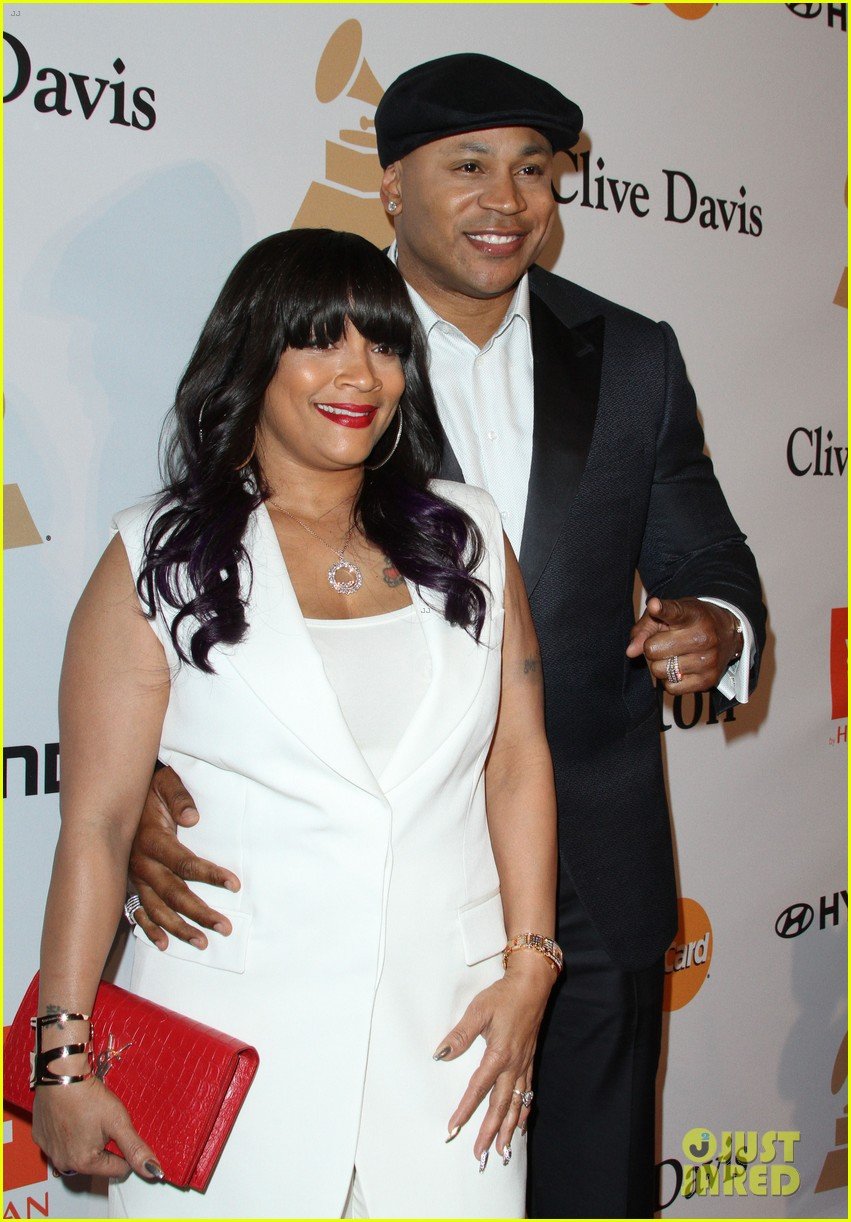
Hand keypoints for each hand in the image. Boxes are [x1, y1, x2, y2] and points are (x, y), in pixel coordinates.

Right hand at [33, 1076, 163, 1181]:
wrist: (61, 1076)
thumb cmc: (89, 1098)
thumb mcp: (119, 1122)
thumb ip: (136, 1148)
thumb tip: (153, 1170)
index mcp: (85, 1163)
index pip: (117, 1169)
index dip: (126, 1152)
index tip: (122, 1132)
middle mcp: (64, 1163)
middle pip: (96, 1163)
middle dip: (104, 1146)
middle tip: (104, 1122)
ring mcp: (49, 1151)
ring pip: (77, 1153)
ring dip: (85, 1141)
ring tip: (88, 1117)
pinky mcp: (40, 1137)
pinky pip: (59, 1142)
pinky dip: (68, 1133)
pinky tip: (72, 1116)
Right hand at [128, 766, 239, 950]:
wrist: (113, 798)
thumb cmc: (147, 790)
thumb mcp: (164, 783)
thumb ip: (179, 798)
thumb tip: (193, 817)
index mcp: (152, 841)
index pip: (185, 863)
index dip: (210, 874)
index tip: (235, 884)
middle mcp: (141, 864)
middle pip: (173, 895)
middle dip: (199, 913)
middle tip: (224, 927)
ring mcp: (132, 878)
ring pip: (157, 910)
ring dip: (179, 929)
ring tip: (202, 942)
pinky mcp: (127, 885)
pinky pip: (137, 912)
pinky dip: (150, 930)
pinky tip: (164, 944)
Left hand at [433, 955, 553, 1162]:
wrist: (532, 985)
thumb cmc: (504, 995)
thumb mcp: (478, 1010)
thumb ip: (460, 1035)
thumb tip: (441, 1054)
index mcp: (499, 1054)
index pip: (479, 1089)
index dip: (465, 1110)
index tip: (453, 1129)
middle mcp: (513, 1065)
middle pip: (501, 1106)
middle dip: (490, 1132)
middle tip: (480, 1157)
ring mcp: (523, 1064)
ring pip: (516, 1104)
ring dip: (509, 1129)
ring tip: (503, 1152)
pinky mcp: (528, 1060)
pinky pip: (527, 1093)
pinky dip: (523, 1111)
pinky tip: (521, 1125)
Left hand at [626, 597, 741, 693]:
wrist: (726, 632)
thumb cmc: (691, 621)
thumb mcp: (668, 615)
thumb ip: (645, 628)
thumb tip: (631, 652)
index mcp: (692, 615)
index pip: (674, 612)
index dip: (662, 609)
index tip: (655, 605)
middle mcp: (703, 636)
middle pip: (653, 650)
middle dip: (652, 647)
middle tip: (665, 642)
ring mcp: (708, 660)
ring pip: (659, 671)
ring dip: (660, 665)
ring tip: (674, 655)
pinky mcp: (708, 680)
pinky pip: (670, 687)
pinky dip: (669, 680)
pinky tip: (680, 668)